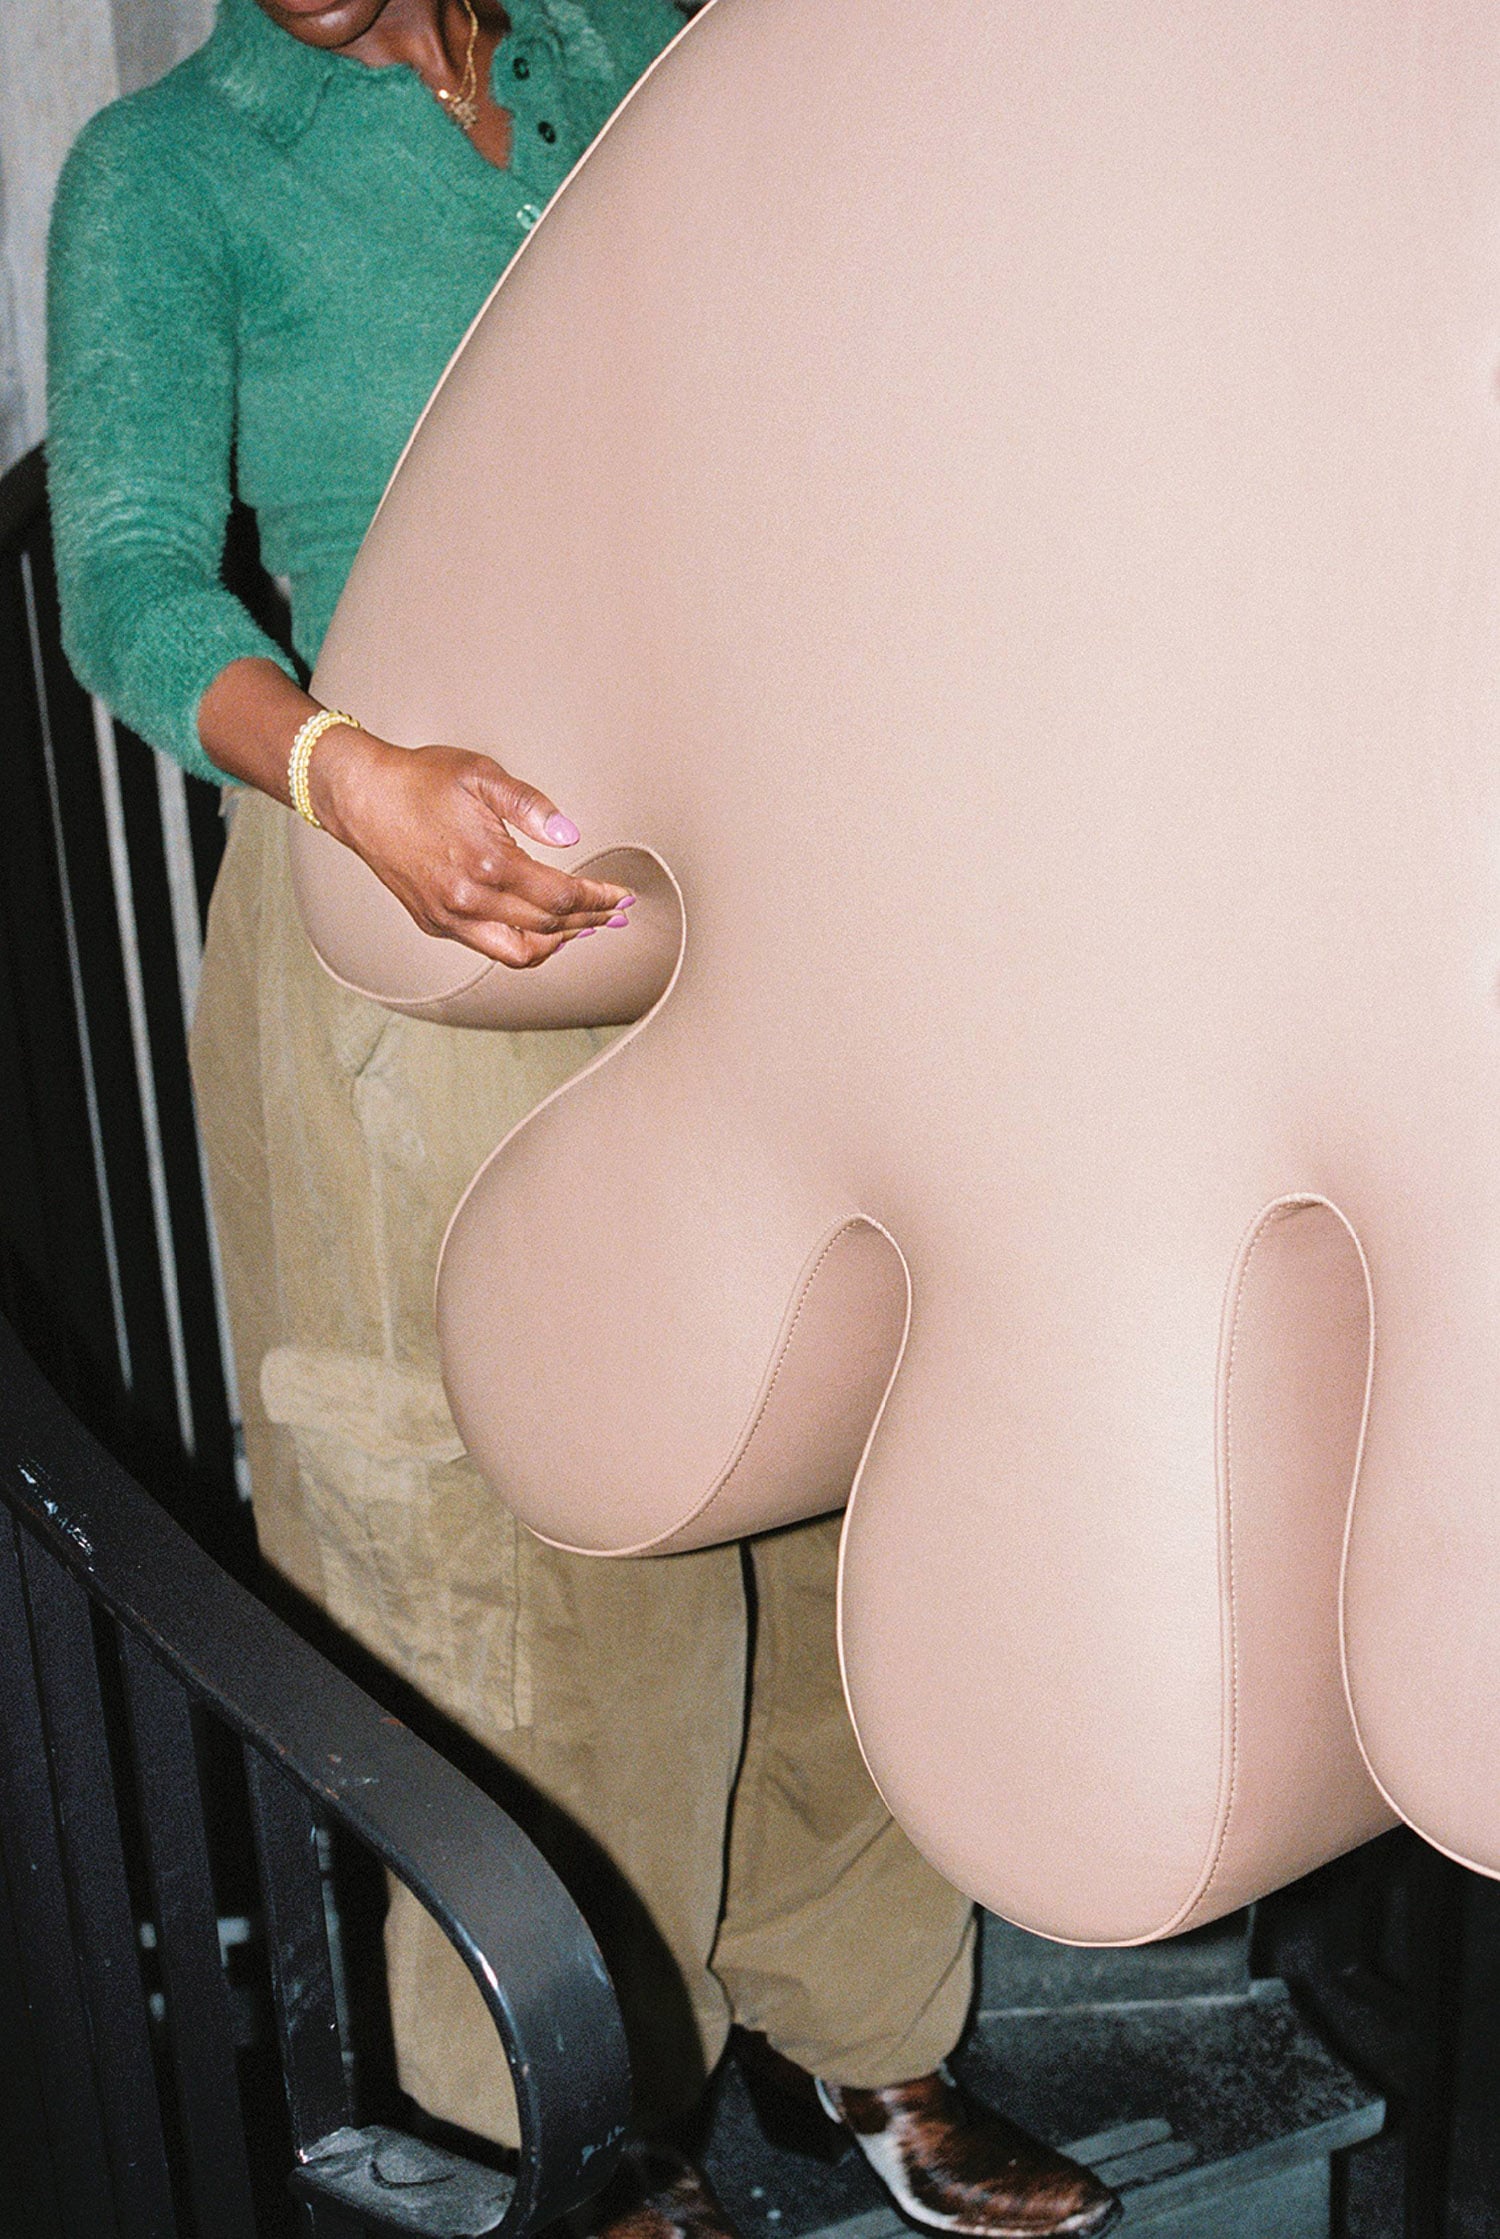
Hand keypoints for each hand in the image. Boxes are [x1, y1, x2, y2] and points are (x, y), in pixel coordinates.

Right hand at [311, 728, 633, 968]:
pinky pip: (490, 947)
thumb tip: (571, 835)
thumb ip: (530, 805)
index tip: (620, 895)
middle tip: (615, 913)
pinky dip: (523, 943)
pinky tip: (539, 927)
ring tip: (584, 927)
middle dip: (589, 921)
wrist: (360, 796)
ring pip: (519, 953)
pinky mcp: (434, 924)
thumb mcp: (481, 775)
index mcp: (487, 864)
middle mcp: (468, 901)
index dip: (597, 898)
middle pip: (548, 928)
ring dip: (559, 942)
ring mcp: (449, 919)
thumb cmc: (421, 780)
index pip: (561, 897)